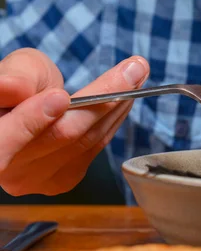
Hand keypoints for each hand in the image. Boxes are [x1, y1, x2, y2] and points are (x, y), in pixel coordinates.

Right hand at [0, 48, 148, 195]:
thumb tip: (9, 87)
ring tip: (136, 74)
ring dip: (116, 106)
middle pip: (60, 136)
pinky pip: (95, 147)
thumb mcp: (12, 71)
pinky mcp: (62, 180)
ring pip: (85, 141)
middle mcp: (8, 170)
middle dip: (101, 99)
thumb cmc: (14, 85)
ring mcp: (36, 179)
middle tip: (132, 69)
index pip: (5, 140)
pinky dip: (114, 119)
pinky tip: (127, 98)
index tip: (60, 96)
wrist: (21, 110)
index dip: (32, 120)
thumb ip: (13, 79)